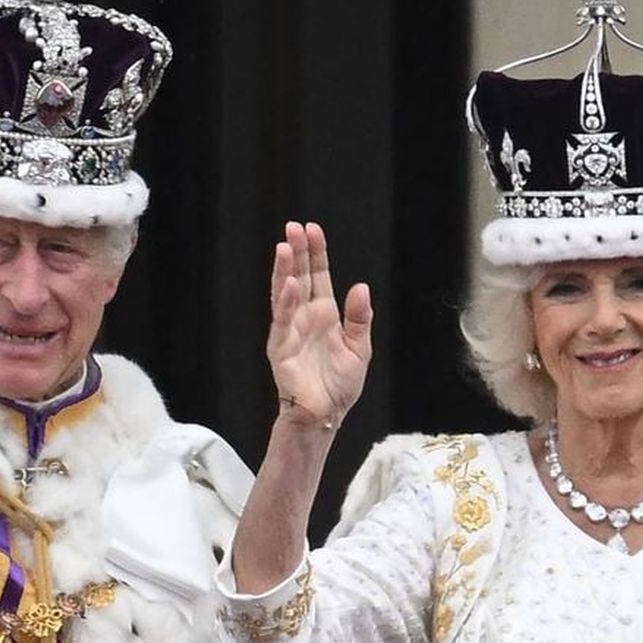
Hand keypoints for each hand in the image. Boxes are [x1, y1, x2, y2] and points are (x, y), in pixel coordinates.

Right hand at [267, 221, 372, 430]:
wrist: (326, 414)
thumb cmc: (339, 385)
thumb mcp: (360, 348)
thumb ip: (359, 318)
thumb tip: (360, 287)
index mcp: (324, 314)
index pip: (319, 276)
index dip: (316, 253)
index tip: (313, 229)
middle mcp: (305, 317)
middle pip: (299, 277)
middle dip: (297, 252)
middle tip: (294, 227)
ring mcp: (291, 330)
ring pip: (285, 294)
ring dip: (284, 270)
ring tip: (284, 246)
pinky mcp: (281, 347)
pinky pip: (283, 321)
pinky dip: (286, 302)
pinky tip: (290, 283)